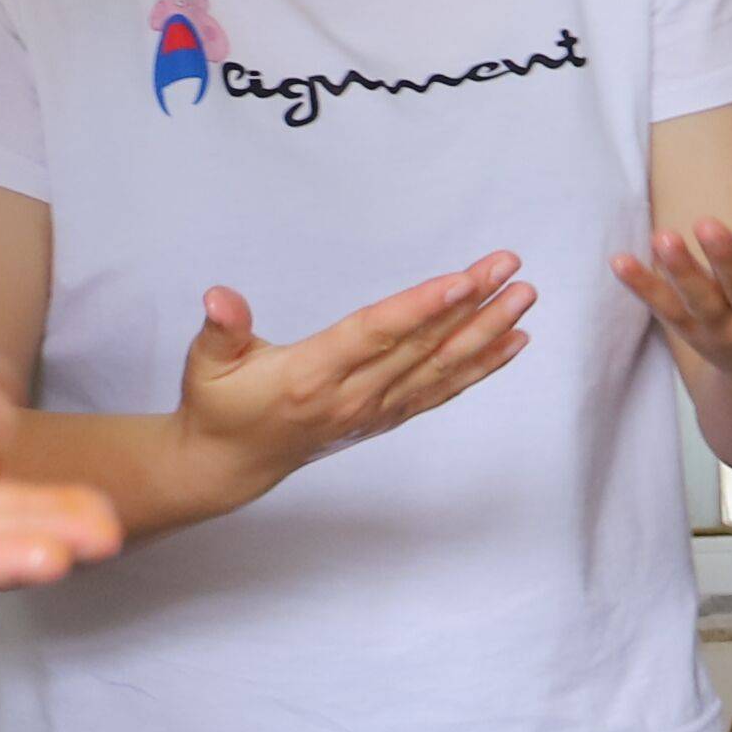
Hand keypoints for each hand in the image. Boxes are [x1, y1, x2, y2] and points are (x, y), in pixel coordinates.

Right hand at [169, 255, 538, 516]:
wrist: (233, 463)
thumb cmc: (221, 404)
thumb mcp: (207, 364)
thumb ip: (221, 330)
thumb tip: (219, 299)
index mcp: (312, 375)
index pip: (376, 335)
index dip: (422, 308)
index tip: (464, 281)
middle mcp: (353, 395)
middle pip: (422, 346)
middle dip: (471, 305)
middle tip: (509, 268)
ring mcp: (374, 410)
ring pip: (440, 368)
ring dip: (486, 331)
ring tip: (523, 297)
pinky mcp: (386, 417)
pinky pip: (442, 390)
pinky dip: (480, 367)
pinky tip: (512, 341)